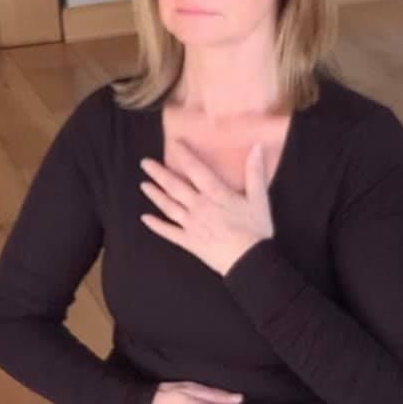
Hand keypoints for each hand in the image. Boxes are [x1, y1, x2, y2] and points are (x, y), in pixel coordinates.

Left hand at [139, 140, 273, 274]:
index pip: (196, 170)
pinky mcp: (189, 242)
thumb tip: (256, 147)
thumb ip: (255, 172)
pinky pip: (169, 232)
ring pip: (168, 206)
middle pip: (175, 187)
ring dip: (155, 195)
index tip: (173, 143)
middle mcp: (199, 206)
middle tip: (145, 163)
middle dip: (159, 173)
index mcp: (215, 194)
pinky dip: (156, 225)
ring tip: (143, 185)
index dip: (184, 155)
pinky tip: (145, 219)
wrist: (249, 261)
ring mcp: (191, 225)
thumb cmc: (255, 229)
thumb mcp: (259, 198)